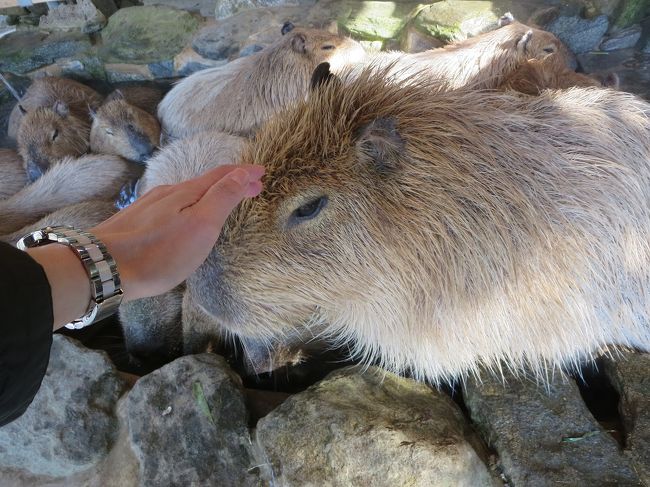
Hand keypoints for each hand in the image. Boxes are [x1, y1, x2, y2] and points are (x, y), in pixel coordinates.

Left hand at [92, 164, 263, 301]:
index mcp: (187, 193)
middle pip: (204, 183)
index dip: (244, 173)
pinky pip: (171, 205)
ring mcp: (149, 206)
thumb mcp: (201, 226)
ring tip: (223, 202)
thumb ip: (222, 198)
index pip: (222, 175)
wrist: (104, 267)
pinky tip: (185, 216)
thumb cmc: (159, 252)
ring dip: (210, 194)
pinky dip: (190, 204)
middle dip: (231, 183)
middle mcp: (167, 193)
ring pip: (186, 193)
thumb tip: (242, 173)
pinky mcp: (135, 220)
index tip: (263, 172)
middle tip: (252, 189)